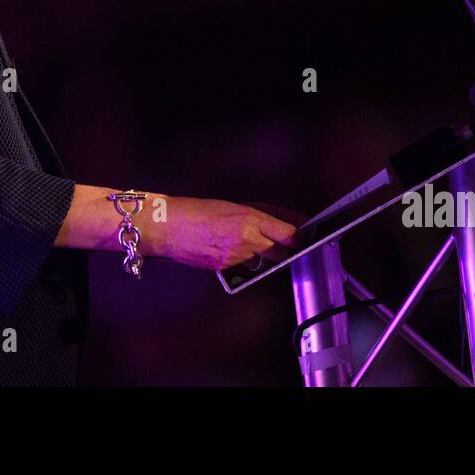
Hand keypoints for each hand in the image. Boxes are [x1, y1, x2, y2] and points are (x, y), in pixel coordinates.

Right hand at [155, 196, 302, 270]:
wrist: (170, 227)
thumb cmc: (199, 211)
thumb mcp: (234, 206)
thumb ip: (262, 215)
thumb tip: (288, 222)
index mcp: (249, 219)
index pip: (288, 233)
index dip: (300, 237)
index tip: (304, 236)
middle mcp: (246, 240)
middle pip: (282, 253)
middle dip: (286, 249)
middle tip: (286, 243)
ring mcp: (236, 258)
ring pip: (263, 261)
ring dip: (264, 255)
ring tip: (250, 243)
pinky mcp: (226, 269)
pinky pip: (245, 267)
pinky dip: (245, 261)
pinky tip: (232, 249)